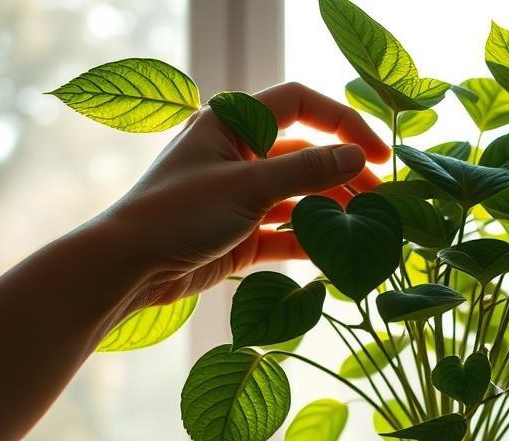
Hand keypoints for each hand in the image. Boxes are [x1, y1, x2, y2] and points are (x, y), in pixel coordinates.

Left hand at [99, 81, 389, 307]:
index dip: (342, 122)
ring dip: (330, 209)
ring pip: (297, 196)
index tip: (376, 154)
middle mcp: (236, 154)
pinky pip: (284, 232)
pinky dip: (308, 240)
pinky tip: (334, 253)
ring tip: (365, 228)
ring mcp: (238, 196)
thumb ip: (306, 171)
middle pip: (304, 153)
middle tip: (380, 198)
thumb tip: (356, 157)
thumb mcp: (248, 187)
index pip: (300, 104)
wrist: (128, 268)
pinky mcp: (238, 235)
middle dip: (343, 173)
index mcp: (232, 123)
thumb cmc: (178, 213)